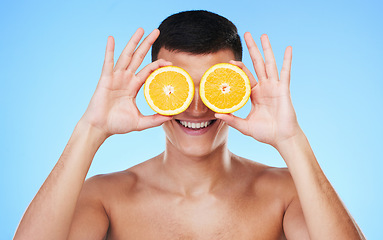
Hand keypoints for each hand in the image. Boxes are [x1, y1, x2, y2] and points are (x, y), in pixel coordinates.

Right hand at [81, 28, 171, 137]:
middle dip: (147, 44)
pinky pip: (108, 63)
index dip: (158, 65)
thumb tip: (171, 117)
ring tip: (141, 29)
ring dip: (133, 42)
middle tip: (156, 31)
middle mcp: (125, 79)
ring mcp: (115, 77)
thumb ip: (155, 120)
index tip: (170, 63)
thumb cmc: (117, 124)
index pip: (148, 70)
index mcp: (133, 86)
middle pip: (138, 57)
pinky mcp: (105, 79)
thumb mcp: (140, 122)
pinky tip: (111, 38)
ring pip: (126, 56)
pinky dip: (109, 50)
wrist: (100, 128)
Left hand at [216, 33, 300, 147]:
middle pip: (256, 64)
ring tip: (263, 35)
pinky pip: (285, 73)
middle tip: (247, 34)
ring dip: (266, 49)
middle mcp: (264, 87)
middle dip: (252, 49)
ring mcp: (274, 87)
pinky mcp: (283, 89)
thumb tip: (216, 114)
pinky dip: (287, 60)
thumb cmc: (265, 133)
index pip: (245, 76)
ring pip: (269, 64)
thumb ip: (231, 119)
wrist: (281, 138)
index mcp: (255, 94)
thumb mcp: (244, 126)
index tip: (229, 62)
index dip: (238, 68)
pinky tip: (288, 48)